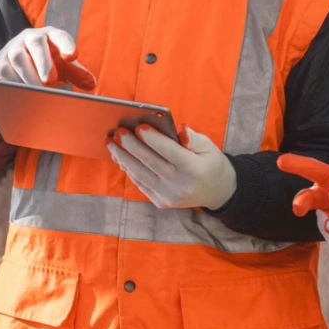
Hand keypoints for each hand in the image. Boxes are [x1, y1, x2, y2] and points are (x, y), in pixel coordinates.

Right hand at [0, 26, 95, 90]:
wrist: (22, 66)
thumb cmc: (49, 65)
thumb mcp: (65, 67)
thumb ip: (78, 74)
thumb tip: (90, 84)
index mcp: (50, 36)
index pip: (59, 35)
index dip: (66, 44)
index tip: (73, 56)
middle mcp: (30, 37)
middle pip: (36, 42)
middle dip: (43, 61)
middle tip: (50, 81)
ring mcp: (13, 48)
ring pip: (17, 58)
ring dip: (28, 76)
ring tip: (38, 92)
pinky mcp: (0, 62)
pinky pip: (3, 72)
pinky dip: (13, 84)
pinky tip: (22, 95)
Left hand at [106, 125, 236, 210]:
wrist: (217, 191)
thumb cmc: (210, 163)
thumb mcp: (208, 146)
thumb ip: (193, 137)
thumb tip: (179, 127)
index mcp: (194, 169)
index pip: (169, 152)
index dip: (153, 139)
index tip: (139, 126)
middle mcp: (180, 185)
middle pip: (150, 162)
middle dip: (131, 146)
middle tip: (118, 132)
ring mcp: (168, 196)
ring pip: (140, 174)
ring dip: (123, 158)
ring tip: (111, 143)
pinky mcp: (160, 202)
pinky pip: (141, 183)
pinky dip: (129, 169)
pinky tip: (120, 157)